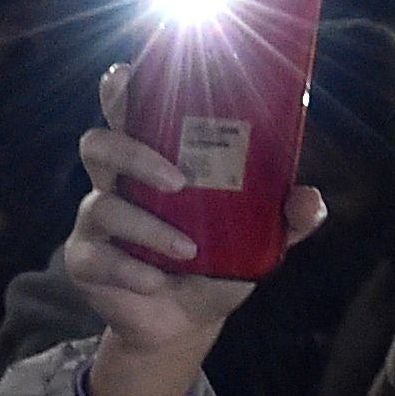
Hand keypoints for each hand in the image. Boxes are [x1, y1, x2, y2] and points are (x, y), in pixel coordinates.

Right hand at [64, 61, 325, 395]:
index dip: (122, 88)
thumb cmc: (218, 260)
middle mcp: (117, 181)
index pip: (126, 109)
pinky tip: (157, 280)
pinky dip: (131, 270)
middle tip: (178, 178)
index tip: (131, 74)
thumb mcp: (258, 239)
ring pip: (99, 204)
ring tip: (187, 248)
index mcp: (153, 156)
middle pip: (98, 142)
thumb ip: (286, 217)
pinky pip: (97, 258)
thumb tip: (308, 200)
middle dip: (131, 150)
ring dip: (145, 225)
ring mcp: (96, 222)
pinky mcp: (86, 262)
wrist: (187, 321)